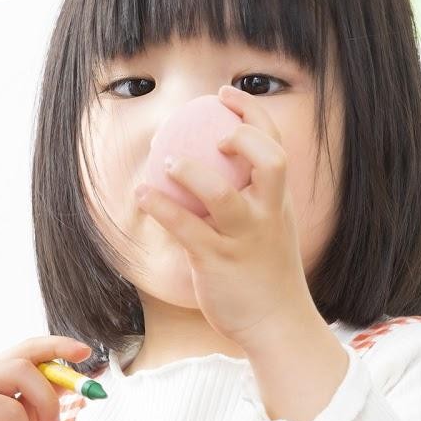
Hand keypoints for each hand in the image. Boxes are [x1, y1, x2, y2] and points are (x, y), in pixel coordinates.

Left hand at [133, 90, 318, 344]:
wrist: (277, 325)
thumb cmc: (266, 276)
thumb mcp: (268, 230)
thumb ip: (249, 201)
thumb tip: (212, 171)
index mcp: (278, 202)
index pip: (275, 145)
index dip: (252, 114)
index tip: (226, 95)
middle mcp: (266, 214)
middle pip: (270, 161)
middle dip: (246, 135)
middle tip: (215, 130)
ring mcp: (243, 239)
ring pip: (222, 195)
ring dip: (192, 172)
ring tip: (169, 160)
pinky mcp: (217, 262)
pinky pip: (185, 228)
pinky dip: (161, 207)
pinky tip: (142, 193)